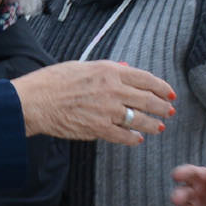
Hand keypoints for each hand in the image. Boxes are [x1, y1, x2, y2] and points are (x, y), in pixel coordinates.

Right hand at [12, 61, 174, 145]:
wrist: (36, 100)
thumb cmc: (54, 81)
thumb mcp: (83, 66)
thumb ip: (107, 70)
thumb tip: (126, 69)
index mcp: (109, 71)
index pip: (145, 78)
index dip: (161, 86)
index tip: (169, 92)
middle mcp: (113, 90)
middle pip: (148, 99)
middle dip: (163, 106)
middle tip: (169, 111)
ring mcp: (107, 111)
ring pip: (140, 119)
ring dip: (153, 124)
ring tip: (159, 126)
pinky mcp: (99, 129)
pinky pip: (124, 136)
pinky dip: (133, 138)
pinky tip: (137, 139)